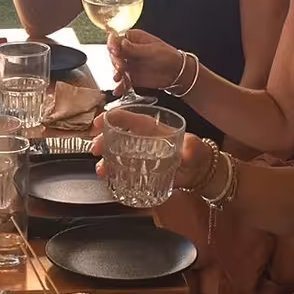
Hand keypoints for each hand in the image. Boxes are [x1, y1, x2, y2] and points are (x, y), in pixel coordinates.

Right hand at [95, 129, 215, 191]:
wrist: (198, 173)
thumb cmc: (196, 154)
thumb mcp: (195, 148)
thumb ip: (191, 149)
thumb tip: (188, 152)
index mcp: (154, 129)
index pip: (131, 119)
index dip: (114, 118)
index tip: (100, 122)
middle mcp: (143, 140)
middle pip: (119, 136)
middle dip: (104, 140)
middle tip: (95, 148)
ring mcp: (140, 155)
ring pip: (117, 153)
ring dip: (105, 158)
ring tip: (100, 168)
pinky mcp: (140, 170)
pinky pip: (122, 169)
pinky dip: (112, 172)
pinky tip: (106, 176)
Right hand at [111, 30, 183, 90]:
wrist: (178, 73)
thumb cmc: (169, 57)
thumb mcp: (153, 50)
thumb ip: (136, 48)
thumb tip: (121, 42)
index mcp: (134, 39)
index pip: (117, 39)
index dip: (113, 45)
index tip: (115, 51)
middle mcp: (129, 51)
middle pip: (114, 54)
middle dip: (115, 61)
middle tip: (121, 67)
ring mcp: (130, 64)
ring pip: (116, 68)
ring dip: (116, 74)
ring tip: (118, 79)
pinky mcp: (132, 77)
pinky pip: (122, 81)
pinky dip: (120, 86)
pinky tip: (118, 90)